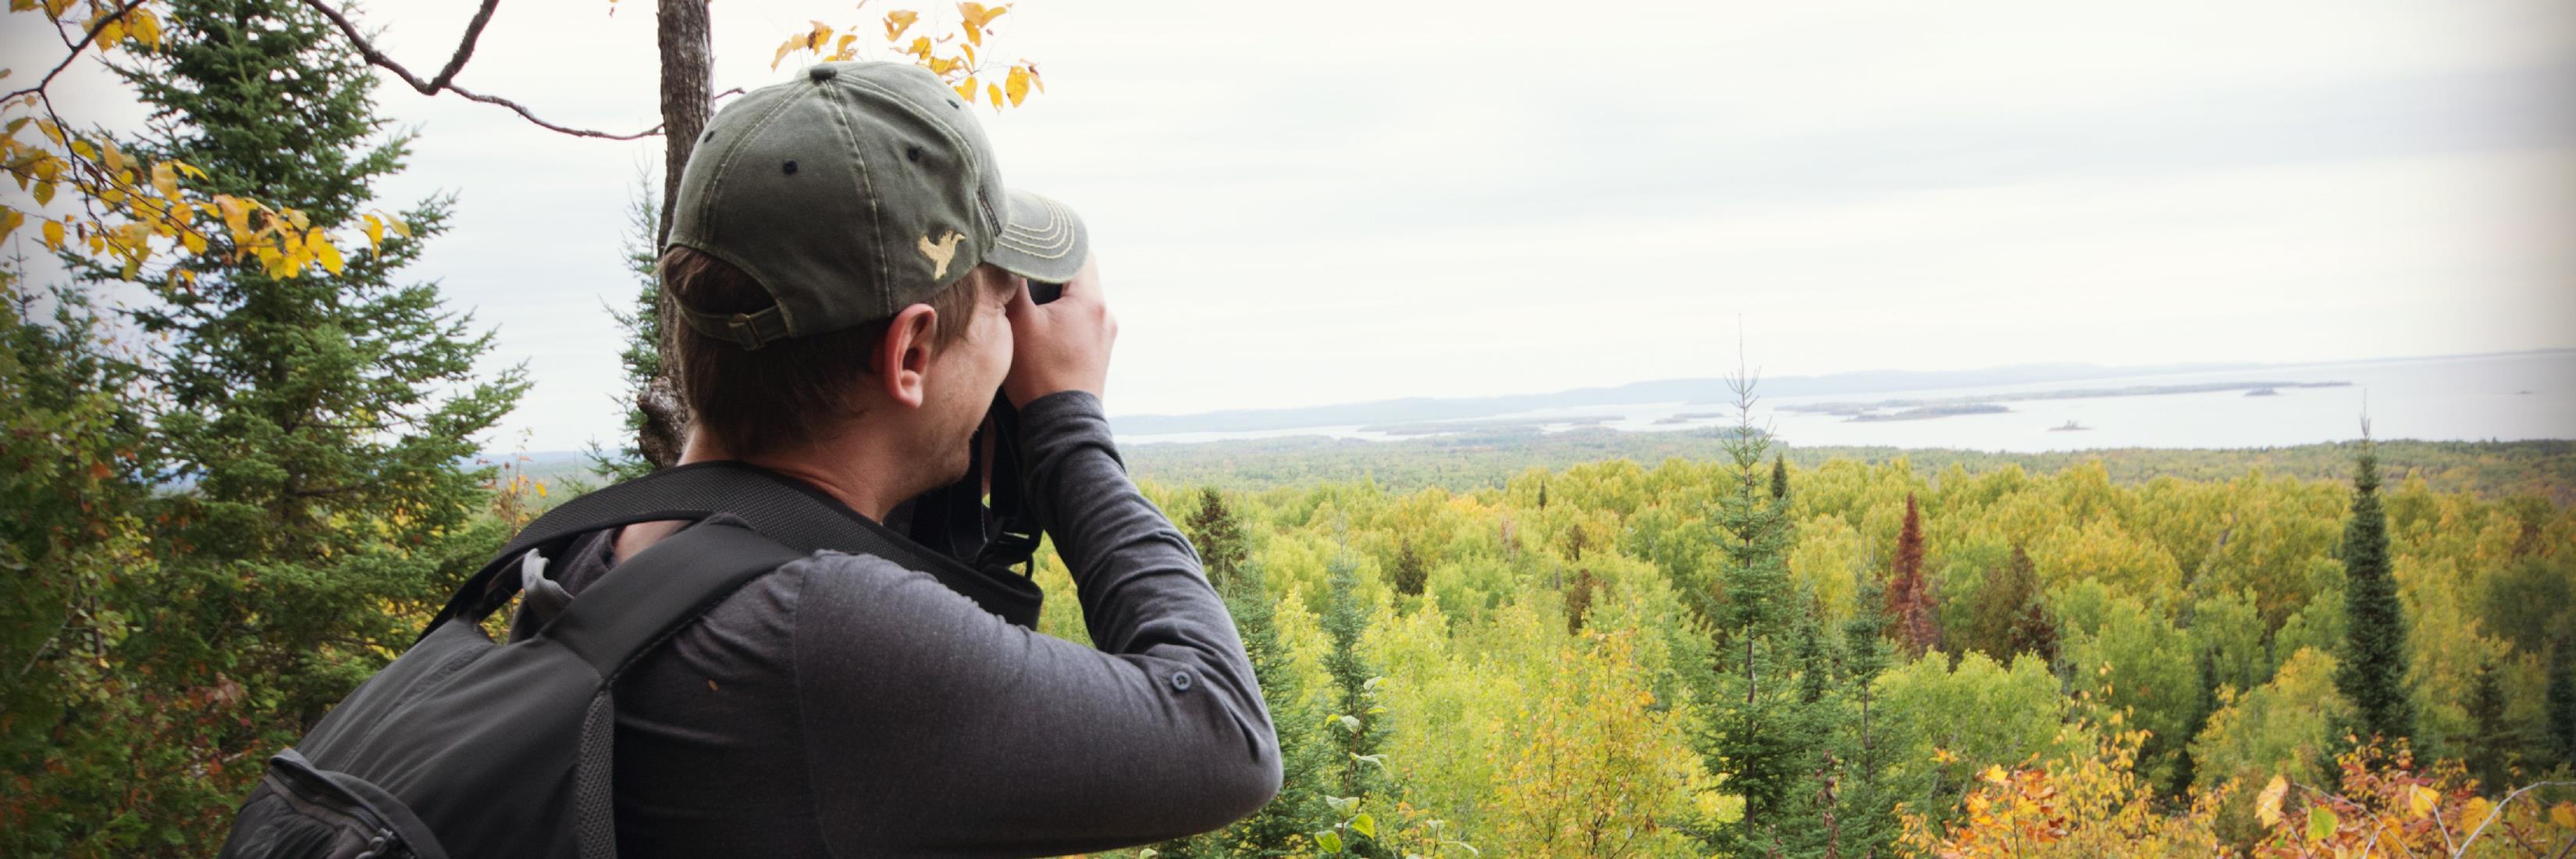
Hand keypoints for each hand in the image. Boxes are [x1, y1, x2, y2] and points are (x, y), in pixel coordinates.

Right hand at [1003, 253, 1113, 408]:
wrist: (1061, 422)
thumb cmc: (1039, 373)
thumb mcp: (1018, 323)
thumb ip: (1014, 285)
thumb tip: (1008, 257)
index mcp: (1090, 299)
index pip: (1079, 252)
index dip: (1055, 245)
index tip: (1034, 246)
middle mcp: (1106, 313)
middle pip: (1080, 278)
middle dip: (1053, 275)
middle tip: (1026, 276)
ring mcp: (1106, 335)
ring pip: (1081, 301)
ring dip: (1059, 300)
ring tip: (1033, 307)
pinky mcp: (1101, 352)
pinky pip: (1084, 323)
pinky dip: (1066, 320)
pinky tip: (1045, 332)